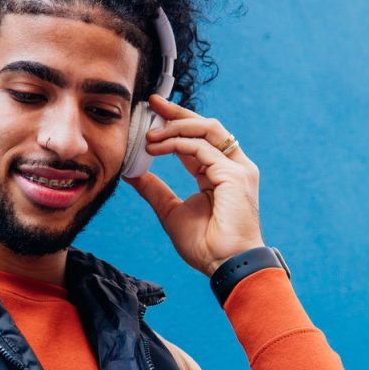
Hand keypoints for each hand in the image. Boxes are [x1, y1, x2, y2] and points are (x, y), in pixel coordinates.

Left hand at [125, 95, 264, 275]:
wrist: (223, 265)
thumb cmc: (205, 245)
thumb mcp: (170, 211)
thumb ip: (154, 189)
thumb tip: (132, 173)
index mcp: (219, 173)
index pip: (197, 139)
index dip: (175, 124)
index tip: (152, 113)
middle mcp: (232, 166)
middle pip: (206, 126)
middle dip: (178, 113)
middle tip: (152, 103)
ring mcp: (237, 169)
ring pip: (207, 130)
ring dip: (175, 127)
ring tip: (149, 134)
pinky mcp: (235, 175)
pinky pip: (202, 149)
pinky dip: (177, 144)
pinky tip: (157, 148)